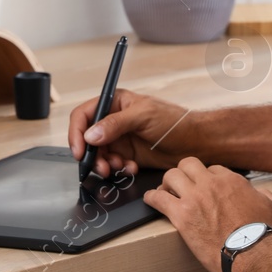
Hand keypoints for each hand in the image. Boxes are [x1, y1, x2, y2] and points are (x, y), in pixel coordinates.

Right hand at [67, 88, 189, 178]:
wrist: (195, 143)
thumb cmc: (174, 121)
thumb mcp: (143, 116)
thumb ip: (115, 124)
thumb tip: (90, 135)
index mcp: (114, 103)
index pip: (84, 115)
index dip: (77, 133)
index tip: (80, 150)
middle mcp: (113, 120)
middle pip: (87, 139)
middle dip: (92, 154)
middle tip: (101, 167)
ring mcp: (120, 139)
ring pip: (99, 154)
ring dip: (105, 164)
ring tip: (119, 167)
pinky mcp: (128, 155)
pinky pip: (113, 165)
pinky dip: (118, 169)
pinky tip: (131, 167)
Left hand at [143, 156, 271, 271]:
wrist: (255, 256)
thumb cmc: (268, 236)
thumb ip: (268, 197)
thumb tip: (262, 195)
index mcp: (233, 181)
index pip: (213, 169)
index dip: (207, 178)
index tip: (204, 188)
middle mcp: (212, 184)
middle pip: (189, 164)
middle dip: (184, 173)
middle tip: (181, 184)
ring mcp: (195, 198)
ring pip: (171, 176)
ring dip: (167, 183)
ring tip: (165, 192)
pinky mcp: (182, 216)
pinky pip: (158, 199)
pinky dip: (151, 198)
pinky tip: (150, 201)